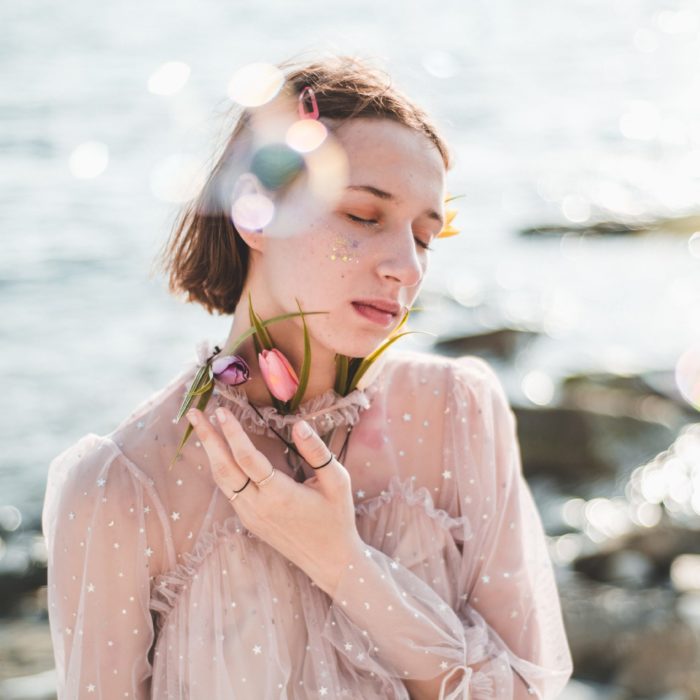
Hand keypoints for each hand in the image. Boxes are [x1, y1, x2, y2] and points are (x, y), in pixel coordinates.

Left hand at [186, 406, 362, 593]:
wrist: (330, 560)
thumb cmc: (337, 517)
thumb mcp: (337, 481)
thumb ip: (317, 452)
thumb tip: (299, 425)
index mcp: (280, 495)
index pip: (247, 458)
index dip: (232, 433)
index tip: (221, 411)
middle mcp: (258, 506)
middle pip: (223, 468)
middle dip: (207, 438)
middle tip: (192, 413)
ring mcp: (250, 515)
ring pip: (221, 480)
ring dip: (209, 451)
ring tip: (199, 426)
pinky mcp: (248, 520)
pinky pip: (228, 489)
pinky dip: (219, 466)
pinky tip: (217, 450)